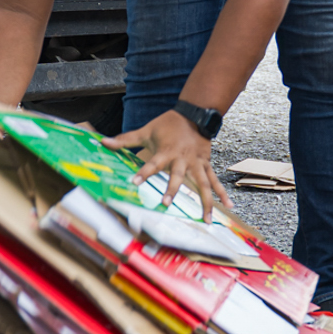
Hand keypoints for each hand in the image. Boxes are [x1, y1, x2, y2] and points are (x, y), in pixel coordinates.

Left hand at [105, 109, 232, 219]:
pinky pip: (215, 181)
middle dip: (173, 189)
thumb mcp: (146, 130)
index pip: (153, 163)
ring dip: (205, 201)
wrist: (195, 114)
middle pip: (178, 176)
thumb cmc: (168, 124)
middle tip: (166, 203)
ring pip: (203, 184)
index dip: (144, 172)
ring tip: (207, 219)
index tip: (134, 181)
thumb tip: (103, 142)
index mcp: (167, 151)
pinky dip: (222, 193)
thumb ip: (125, 140)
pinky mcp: (206, 165)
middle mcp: (183, 160)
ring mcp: (197, 164)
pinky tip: (229, 205)